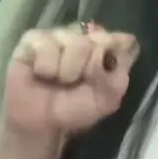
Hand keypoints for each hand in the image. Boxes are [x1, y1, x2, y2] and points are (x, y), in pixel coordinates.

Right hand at [2, 24, 139, 137]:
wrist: (39, 124)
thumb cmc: (73, 109)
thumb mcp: (106, 100)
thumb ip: (119, 75)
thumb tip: (125, 44)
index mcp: (105, 50)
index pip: (120, 39)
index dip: (112, 55)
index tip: (103, 71)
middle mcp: (84, 36)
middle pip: (97, 40)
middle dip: (88, 68)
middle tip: (74, 82)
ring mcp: (58, 35)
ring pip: (74, 42)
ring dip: (66, 70)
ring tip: (56, 80)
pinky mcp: (32, 38)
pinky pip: (46, 45)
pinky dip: (45, 66)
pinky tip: (40, 73)